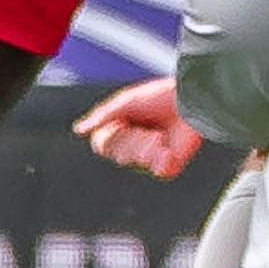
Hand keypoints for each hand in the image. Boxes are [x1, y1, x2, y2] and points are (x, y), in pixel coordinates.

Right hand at [73, 77, 203, 179]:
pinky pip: (157, 171)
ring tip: (160, 134)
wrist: (190, 99)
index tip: (121, 121)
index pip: (102, 144)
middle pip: (119, 155)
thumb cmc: (159, 96)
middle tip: (146, 126)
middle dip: (132, 138)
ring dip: (148, 145)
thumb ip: (102, 117)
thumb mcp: (126, 102)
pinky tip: (168, 147)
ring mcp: (152, 156)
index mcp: (122, 128)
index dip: (110, 136)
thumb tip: (78, 129)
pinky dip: (162, 158)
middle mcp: (134, 144)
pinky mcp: (169, 166)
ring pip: (137, 162)